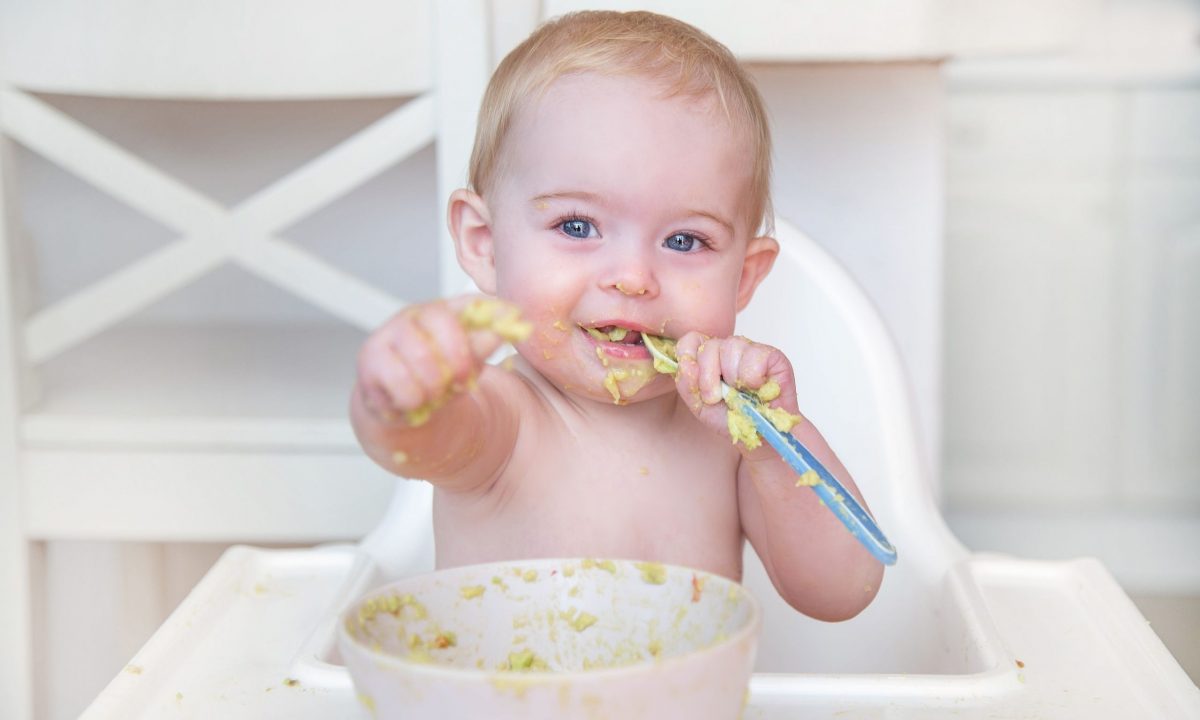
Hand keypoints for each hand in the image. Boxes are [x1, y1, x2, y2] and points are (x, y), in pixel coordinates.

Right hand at [355, 295, 522, 425]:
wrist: (403, 408)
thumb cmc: (437, 378)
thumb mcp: (468, 363)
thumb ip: (484, 344)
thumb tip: (506, 326)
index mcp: (443, 311)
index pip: (471, 302)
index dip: (494, 312)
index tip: (514, 320)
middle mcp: (415, 316)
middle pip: (446, 325)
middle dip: (460, 363)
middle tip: (461, 382)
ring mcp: (389, 334)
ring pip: (424, 360)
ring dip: (435, 388)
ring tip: (431, 393)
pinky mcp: (370, 361)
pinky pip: (403, 385)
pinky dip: (413, 400)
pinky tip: (410, 399)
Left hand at [672, 332, 800, 455]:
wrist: (759, 437)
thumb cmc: (732, 419)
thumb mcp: (700, 405)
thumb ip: (687, 383)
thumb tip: (685, 363)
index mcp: (710, 357)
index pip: (691, 339)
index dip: (689, 357)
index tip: (695, 382)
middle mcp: (729, 350)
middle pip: (710, 345)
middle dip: (708, 377)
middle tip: (716, 397)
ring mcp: (752, 350)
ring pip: (732, 347)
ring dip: (733, 377)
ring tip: (740, 394)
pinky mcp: (773, 356)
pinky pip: (756, 355)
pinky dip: (753, 377)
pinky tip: (757, 388)